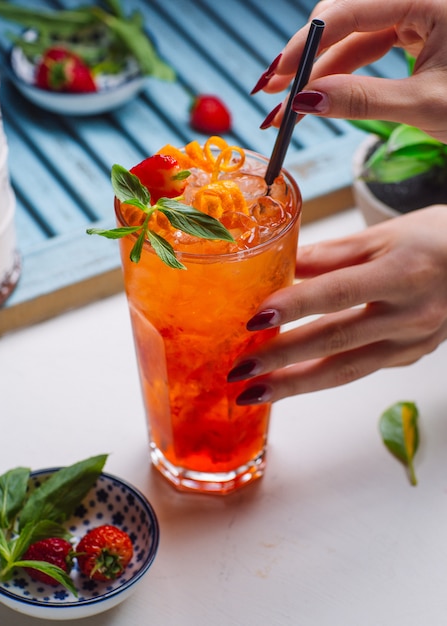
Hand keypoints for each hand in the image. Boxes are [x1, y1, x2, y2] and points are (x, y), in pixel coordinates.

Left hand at [228, 206, 446, 402]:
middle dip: (283, 360)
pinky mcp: (410, 357)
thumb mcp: (383, 235)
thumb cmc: (432, 240)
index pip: (338, 292)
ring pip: (347, 370)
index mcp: (402, 273)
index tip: (255, 321)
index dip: (295, 306)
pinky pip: (361, 371)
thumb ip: (330, 253)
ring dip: (296, 384)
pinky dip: (322, 378)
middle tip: (238, 372)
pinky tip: (291, 383)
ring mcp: (413, 343)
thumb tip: (280, 264)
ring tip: (254, 393)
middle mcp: (410, 314)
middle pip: (337, 342)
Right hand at [259, 0, 446, 141]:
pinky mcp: (416, 33)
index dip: (306, 45)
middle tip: (272, 95)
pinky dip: (342, 76)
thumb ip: (360, 100)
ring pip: (353, 38)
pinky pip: (369, 49)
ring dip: (319, 73)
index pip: (350, 11)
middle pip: (345, 21)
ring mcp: (417, 14)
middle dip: (306, 61)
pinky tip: (319, 96)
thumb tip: (304, 102)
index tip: (276, 77)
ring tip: (287, 106)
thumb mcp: (423, 105)